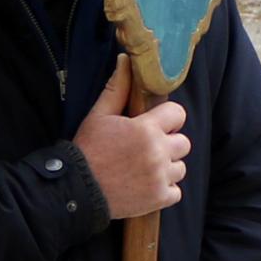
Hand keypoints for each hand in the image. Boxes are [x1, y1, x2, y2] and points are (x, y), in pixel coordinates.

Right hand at [72, 60, 187, 220]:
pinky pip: (177, 191)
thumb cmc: (88, 149)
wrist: (76, 190)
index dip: (168, 118)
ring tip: (144, 168)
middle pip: (184, 142)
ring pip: (181, 167)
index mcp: (146, 129)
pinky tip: (146, 184)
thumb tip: (125, 61)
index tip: (155, 125)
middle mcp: (158, 153)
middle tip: (147, 148)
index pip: (178, 114)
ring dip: (167, 167)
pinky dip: (165, 189)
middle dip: (168, 144)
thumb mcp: (99, 115)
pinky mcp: (159, 199)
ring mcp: (160, 178)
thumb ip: (117, 88)